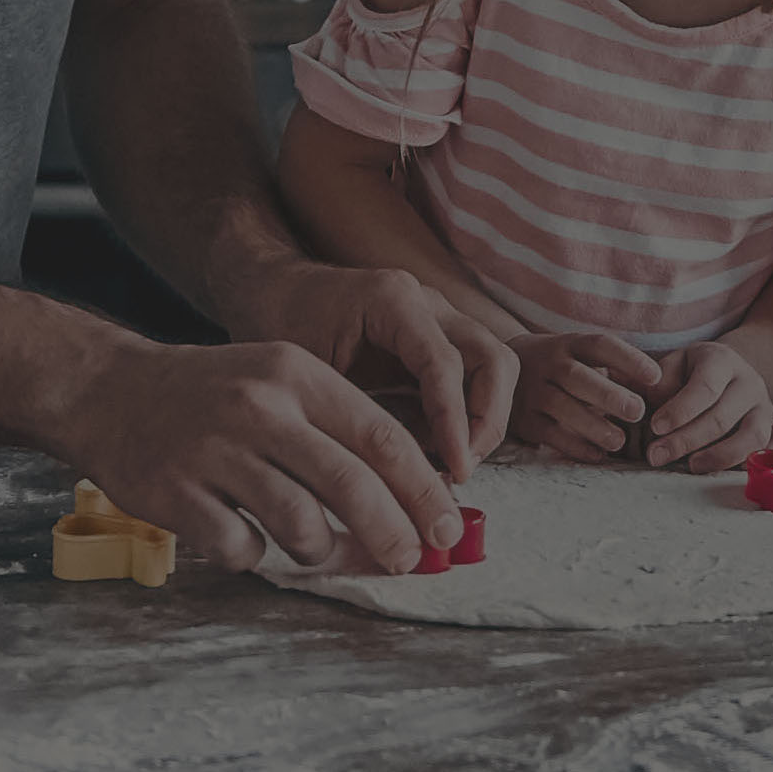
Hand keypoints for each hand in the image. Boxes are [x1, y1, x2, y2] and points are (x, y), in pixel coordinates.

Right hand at [52, 335, 467, 575]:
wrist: (105, 389)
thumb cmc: (212, 395)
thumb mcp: (278, 381)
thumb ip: (337, 430)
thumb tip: (410, 499)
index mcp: (296, 374)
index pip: (381, 436)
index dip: (423, 489)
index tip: (449, 527)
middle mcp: (260, 407)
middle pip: (351, 483)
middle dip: (393, 534)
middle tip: (410, 562)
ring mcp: (214, 449)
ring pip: (301, 524)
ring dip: (321, 551)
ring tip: (315, 549)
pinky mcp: (176, 491)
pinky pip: (240, 547)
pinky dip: (255, 555)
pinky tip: (246, 538)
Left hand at [223, 257, 516, 479]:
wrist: (276, 294)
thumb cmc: (281, 327)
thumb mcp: (305, 373)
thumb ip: (350, 415)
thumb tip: (393, 477)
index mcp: (393, 301)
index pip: (444, 363)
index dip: (455, 422)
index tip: (454, 469)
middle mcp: (427, 304)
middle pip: (492, 359)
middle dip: (485, 421)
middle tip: (459, 470)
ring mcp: (440, 320)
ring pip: (496, 367)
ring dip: (486, 420)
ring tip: (453, 465)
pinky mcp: (440, 343)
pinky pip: (477, 379)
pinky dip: (471, 417)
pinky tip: (441, 453)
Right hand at [509, 331, 665, 460]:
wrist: (496, 371)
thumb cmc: (558, 366)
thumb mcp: (577, 354)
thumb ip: (610, 367)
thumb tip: (659, 387)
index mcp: (569, 344)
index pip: (600, 345)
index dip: (628, 359)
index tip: (656, 376)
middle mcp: (549, 365)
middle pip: (578, 377)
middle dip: (608, 395)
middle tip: (638, 411)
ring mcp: (533, 392)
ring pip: (562, 408)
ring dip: (593, 425)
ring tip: (620, 441)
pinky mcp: (524, 420)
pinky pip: (550, 434)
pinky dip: (574, 446)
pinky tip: (598, 454)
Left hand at [637, 340, 772, 472]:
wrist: (730, 372)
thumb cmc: (690, 373)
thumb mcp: (670, 366)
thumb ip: (652, 382)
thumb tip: (637, 403)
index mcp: (721, 360)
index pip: (705, 387)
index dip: (680, 410)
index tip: (655, 427)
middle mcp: (749, 382)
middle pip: (722, 417)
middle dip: (686, 441)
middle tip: (656, 456)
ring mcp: (766, 407)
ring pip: (754, 437)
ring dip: (720, 457)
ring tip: (691, 466)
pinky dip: (763, 461)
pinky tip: (732, 472)